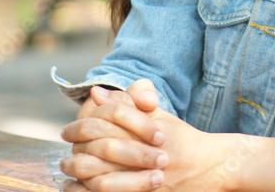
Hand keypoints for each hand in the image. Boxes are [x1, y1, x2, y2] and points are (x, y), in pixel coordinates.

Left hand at [61, 79, 236, 191]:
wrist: (211, 166)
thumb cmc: (182, 138)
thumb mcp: (158, 116)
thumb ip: (128, 103)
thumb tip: (97, 92)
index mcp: (145, 131)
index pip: (104, 126)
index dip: (80, 128)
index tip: (66, 132)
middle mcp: (144, 156)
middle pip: (99, 154)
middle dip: (75, 156)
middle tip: (63, 159)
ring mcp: (145, 180)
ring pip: (101, 181)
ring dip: (79, 178)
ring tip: (68, 175)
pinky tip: (79, 190)